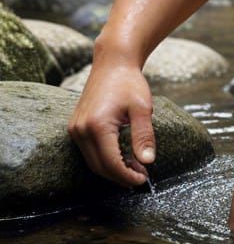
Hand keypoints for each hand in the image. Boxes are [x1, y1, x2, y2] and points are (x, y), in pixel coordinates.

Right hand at [68, 59, 155, 187]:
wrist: (112, 63)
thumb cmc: (129, 82)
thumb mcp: (142, 108)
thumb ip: (143, 136)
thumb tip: (148, 161)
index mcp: (96, 126)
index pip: (110, 163)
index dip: (126, 175)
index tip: (143, 180)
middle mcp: (81, 130)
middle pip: (99, 167)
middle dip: (120, 176)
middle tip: (141, 177)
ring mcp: (75, 129)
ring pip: (92, 161)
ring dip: (112, 169)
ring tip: (135, 168)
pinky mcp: (76, 127)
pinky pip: (89, 151)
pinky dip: (105, 158)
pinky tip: (122, 157)